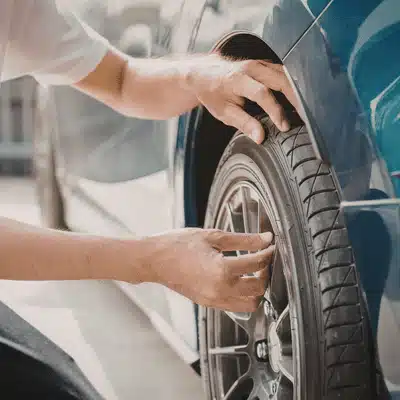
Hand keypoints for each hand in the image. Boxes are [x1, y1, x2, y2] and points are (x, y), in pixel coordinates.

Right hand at [143, 228, 274, 311]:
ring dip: (256, 289)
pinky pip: (235, 307)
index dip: (268, 252)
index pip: (257, 264)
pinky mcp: (208, 304)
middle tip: (263, 259)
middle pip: (258, 288)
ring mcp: (214, 300)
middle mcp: (220, 290)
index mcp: (222, 270)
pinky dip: (243, 296)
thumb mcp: (213, 236)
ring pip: (249, 304)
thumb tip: (265, 238)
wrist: (154, 260)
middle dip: (265, 273)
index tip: (270, 245)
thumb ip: (243, 239)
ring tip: (253, 272)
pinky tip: (238, 280)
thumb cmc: (178, 244)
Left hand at [186, 54, 297, 142]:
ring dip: (297, 92)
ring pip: (286, 75)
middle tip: (304, 119)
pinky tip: (298, 100)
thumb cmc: (213, 94)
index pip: (262, 94)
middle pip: (280, 80)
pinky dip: (293, 86)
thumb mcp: (223, 112)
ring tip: (305, 111)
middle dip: (294, 100)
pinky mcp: (265, 64)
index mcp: (237, 79)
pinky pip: (284, 73)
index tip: (283, 126)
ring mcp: (259, 63)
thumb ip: (243, 123)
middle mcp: (251, 68)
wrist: (205, 74)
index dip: (275, 111)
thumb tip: (260, 137)